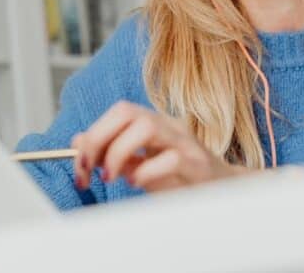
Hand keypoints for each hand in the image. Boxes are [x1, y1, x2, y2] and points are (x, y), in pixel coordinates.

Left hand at [71, 101, 247, 191]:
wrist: (224, 191)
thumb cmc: (181, 178)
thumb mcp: (141, 165)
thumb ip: (114, 153)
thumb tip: (78, 142)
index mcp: (153, 122)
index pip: (118, 112)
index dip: (92, 135)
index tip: (80, 166)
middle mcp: (168, 126)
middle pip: (127, 112)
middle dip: (98, 139)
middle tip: (90, 170)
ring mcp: (185, 143)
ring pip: (147, 127)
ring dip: (118, 152)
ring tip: (112, 176)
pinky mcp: (198, 165)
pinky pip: (170, 159)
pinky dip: (146, 172)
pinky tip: (138, 183)